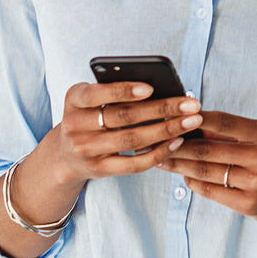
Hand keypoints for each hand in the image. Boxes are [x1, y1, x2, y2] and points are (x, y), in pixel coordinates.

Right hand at [47, 81, 204, 184]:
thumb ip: (115, 91)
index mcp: (75, 99)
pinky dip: (158, 153)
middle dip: (161, 109)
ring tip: (191, 121)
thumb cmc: (90, 116)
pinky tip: (177, 142)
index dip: (124, 91)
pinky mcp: (98, 169)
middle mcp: (75, 124)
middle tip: (191, 104)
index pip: (98, 93)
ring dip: (166, 130)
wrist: (65, 154)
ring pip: (131, 139)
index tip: (151, 88)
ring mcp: (85, 149)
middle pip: (123, 116)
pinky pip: (132, 164)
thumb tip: (162, 88)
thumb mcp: (91, 100)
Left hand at [157, 109, 256, 227]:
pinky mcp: (248, 204)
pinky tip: (182, 175)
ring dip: (178, 164)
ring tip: (160, 158)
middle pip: (207, 149)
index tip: (172, 115)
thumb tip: (190, 124)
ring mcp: (256, 183)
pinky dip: (192, 182)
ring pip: (205, 171)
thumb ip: (231, 133)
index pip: (223, 122)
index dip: (194, 118)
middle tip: (155, 140)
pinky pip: (211, 191)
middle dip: (177, 145)